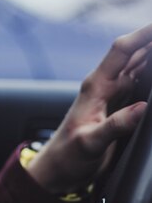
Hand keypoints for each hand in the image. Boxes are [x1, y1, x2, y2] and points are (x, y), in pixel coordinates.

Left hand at [26, 24, 151, 193]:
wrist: (60, 168)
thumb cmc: (67, 155)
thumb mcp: (90, 143)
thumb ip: (114, 126)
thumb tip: (141, 108)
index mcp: (95, 86)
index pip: (122, 51)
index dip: (143, 34)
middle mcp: (104, 85)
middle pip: (134, 53)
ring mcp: (113, 95)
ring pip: (139, 66)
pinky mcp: (120, 106)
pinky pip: (140, 83)